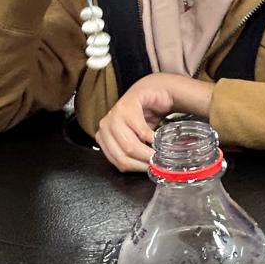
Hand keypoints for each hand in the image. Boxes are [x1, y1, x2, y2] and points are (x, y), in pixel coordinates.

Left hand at [95, 74, 213, 172]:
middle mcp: (105, 127)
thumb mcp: (138, 140)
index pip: (118, 162)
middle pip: (123, 156)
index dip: (137, 168)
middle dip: (144, 162)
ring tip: (159, 152)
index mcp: (104, 138)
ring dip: (147, 152)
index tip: (151, 170)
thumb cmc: (145, 117)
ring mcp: (114, 116)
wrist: (152, 91)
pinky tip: (157, 138)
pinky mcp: (126, 106)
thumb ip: (137, 154)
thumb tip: (149, 171)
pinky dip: (151, 137)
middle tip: (159, 163)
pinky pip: (139, 130)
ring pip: (129, 146)